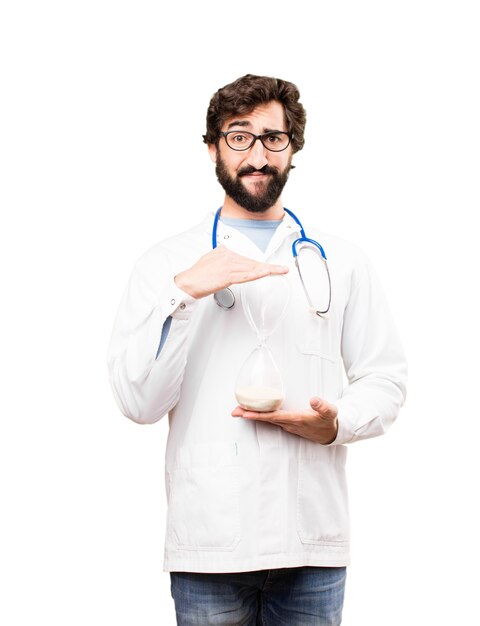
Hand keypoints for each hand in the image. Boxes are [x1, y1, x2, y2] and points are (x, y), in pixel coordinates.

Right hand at [174, 245, 288, 298]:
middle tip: (282, 268)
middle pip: (252, 262)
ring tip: (280, 271)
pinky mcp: (228, 275)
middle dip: (268, 266)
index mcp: (224, 250)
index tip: (270, 266)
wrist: (188, 282)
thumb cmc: (197, 275)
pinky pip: (246, 275)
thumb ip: (221, 258)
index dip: (259, 264)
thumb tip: (229, 259)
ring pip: (252, 267)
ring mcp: (228, 265)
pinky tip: (267, 273)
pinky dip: (258, 273)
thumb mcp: (210, 259)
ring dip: (268, 270)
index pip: (246, 257)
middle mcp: (228, 255)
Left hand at [231, 397, 338, 444]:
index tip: (246, 414)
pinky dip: (260, 415)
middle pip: (266, 419)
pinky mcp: (287, 423)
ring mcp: (287, 425)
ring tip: (238, 410)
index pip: (274, 417)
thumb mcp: (330, 412)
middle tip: (234, 412)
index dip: (260, 415)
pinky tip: (253, 411)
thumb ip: (323, 406)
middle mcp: (288, 423)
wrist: (331, 434)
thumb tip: (313, 399)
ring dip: (252, 415)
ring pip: (267, 419)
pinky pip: (271, 419)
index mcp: (296, 419)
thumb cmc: (329, 421)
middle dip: (249, 415)